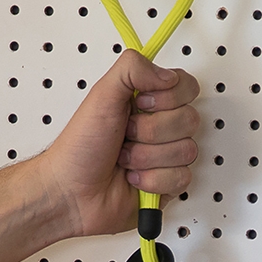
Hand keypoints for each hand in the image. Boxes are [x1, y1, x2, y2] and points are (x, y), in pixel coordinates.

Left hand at [39, 50, 199, 236]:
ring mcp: (166, 155)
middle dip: (151, 131)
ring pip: (187, 150)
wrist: (71, 192)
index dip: (168, 97)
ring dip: (147, 157)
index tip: (140, 103)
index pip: (187, 87)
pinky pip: (182, 177)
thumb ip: (132, 69)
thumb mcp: (101, 95)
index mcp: (147, 100)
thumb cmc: (80, 147)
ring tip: (125, 159)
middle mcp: (160, 126)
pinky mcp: (169, 183)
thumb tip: (167, 75)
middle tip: (126, 135)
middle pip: (189, 120)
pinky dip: (152, 180)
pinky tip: (133, 178)